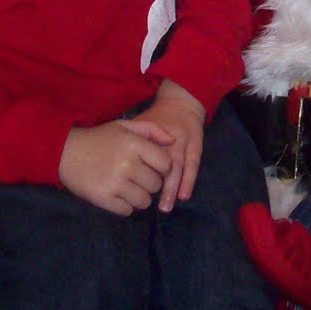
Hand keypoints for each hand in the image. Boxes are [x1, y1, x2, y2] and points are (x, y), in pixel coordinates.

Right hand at [58, 120, 174, 215]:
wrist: (65, 152)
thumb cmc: (99, 138)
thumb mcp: (125, 126)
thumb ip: (152, 130)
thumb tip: (173, 142)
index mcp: (135, 144)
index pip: (166, 165)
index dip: (162, 168)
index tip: (153, 167)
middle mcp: (127, 164)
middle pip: (156, 185)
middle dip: (149, 182)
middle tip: (136, 176)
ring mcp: (115, 183)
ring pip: (144, 201)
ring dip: (139, 196)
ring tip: (127, 186)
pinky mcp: (103, 198)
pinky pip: (127, 211)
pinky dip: (124, 206)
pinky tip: (116, 194)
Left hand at [138, 79, 205, 211]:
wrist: (181, 102)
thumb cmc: (157, 116)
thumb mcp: (140, 122)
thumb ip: (130, 139)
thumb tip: (115, 159)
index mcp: (151, 131)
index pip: (142, 152)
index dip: (136, 170)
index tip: (127, 187)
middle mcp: (167, 136)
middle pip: (160, 161)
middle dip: (154, 183)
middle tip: (146, 202)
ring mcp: (183, 140)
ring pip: (178, 166)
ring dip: (172, 187)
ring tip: (165, 206)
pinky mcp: (196, 145)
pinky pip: (193, 165)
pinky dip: (189, 181)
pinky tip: (184, 195)